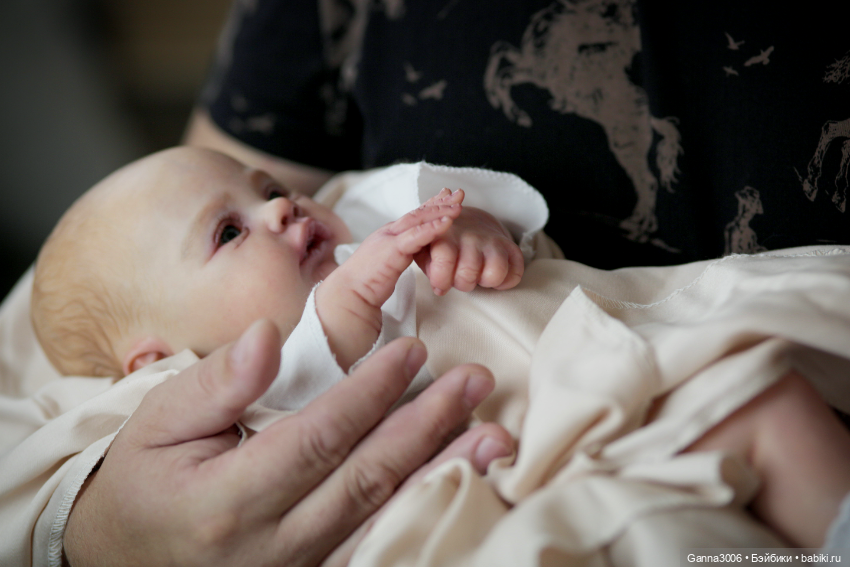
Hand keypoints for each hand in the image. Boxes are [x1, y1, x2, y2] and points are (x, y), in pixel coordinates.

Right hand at [63, 320, 512, 566]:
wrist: (126, 554)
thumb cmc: (143, 478)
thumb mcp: (159, 420)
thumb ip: (217, 381)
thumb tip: (269, 336)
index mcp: (228, 498)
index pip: (317, 438)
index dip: (369, 393)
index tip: (413, 351)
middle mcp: (270, 542)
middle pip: (364, 479)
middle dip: (426, 425)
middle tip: (473, 380)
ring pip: (381, 518)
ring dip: (442, 472)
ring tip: (491, 435)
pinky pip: (374, 544)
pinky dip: (419, 511)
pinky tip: (458, 483)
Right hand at [316, 189, 462, 369]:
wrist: (348, 296)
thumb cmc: (365, 287)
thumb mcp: (387, 266)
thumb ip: (399, 257)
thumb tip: (411, 256)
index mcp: (388, 236)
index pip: (414, 217)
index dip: (431, 206)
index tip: (448, 198)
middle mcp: (388, 233)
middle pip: (418, 213)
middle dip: (440, 202)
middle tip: (459, 193)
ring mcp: (388, 240)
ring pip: (418, 221)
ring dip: (440, 212)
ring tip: (459, 205)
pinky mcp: (390, 251)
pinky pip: (415, 237)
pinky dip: (432, 228)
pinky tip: (447, 223)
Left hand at [415, 191, 523, 294]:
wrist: (467, 220)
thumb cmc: (440, 241)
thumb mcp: (423, 246)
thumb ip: (425, 263)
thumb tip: (439, 288)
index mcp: (445, 233)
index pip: (444, 259)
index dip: (441, 279)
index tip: (439, 285)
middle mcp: (471, 236)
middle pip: (469, 274)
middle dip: (461, 284)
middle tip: (457, 277)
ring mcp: (492, 240)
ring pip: (494, 274)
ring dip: (483, 282)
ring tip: (475, 275)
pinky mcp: (510, 247)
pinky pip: (515, 273)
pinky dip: (505, 282)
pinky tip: (490, 275)